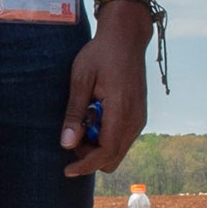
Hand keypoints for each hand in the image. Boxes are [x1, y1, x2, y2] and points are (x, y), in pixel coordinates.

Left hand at [60, 0, 150, 178]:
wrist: (126, 37)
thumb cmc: (101, 54)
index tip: (67, 170)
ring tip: (86, 116)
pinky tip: (96, 114)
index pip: (105, 152)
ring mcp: (139, 118)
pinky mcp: (138, 115)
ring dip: (98, 145)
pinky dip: (106, 136)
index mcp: (121, 110)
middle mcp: (135, 119)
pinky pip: (122, 138)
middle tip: (74, 132)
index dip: (85, 165)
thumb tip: (67, 144)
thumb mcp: (81, 79)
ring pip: (117, 150)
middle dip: (90, 155)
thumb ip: (74, 113)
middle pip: (112, 158)